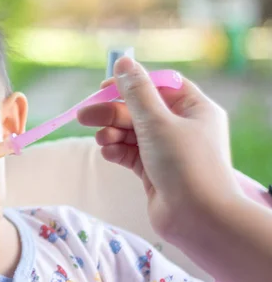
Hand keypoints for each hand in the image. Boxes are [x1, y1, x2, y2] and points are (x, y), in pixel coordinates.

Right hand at [77, 57, 243, 240]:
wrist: (199, 220)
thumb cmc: (185, 165)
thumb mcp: (157, 122)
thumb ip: (136, 92)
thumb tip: (123, 62)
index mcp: (194, 108)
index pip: (159, 86)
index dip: (131, 84)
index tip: (104, 88)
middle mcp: (182, 126)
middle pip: (140, 110)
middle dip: (112, 112)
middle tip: (82, 116)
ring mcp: (167, 150)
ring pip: (132, 132)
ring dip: (113, 133)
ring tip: (101, 140)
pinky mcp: (154, 171)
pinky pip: (131, 153)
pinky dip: (118, 151)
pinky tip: (109, 153)